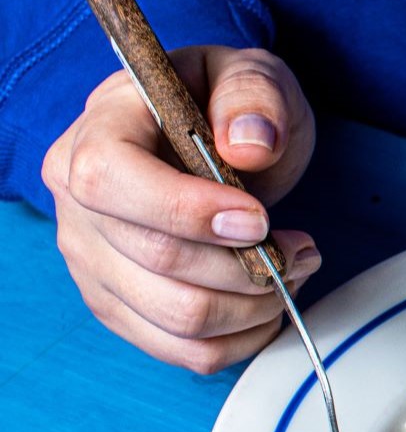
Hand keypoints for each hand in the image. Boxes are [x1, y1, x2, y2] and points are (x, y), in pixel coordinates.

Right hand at [41, 46, 317, 372]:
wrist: (212, 146)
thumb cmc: (225, 110)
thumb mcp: (250, 79)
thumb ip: (253, 97)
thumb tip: (249, 145)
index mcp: (94, 135)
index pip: (112, 181)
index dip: (189, 211)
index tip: (259, 219)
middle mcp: (79, 207)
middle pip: (157, 262)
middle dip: (248, 266)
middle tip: (300, 248)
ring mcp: (96, 266)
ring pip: (178, 319)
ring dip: (255, 306)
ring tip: (292, 270)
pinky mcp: (125, 310)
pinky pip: (187, 352)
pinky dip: (245, 338)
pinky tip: (271, 303)